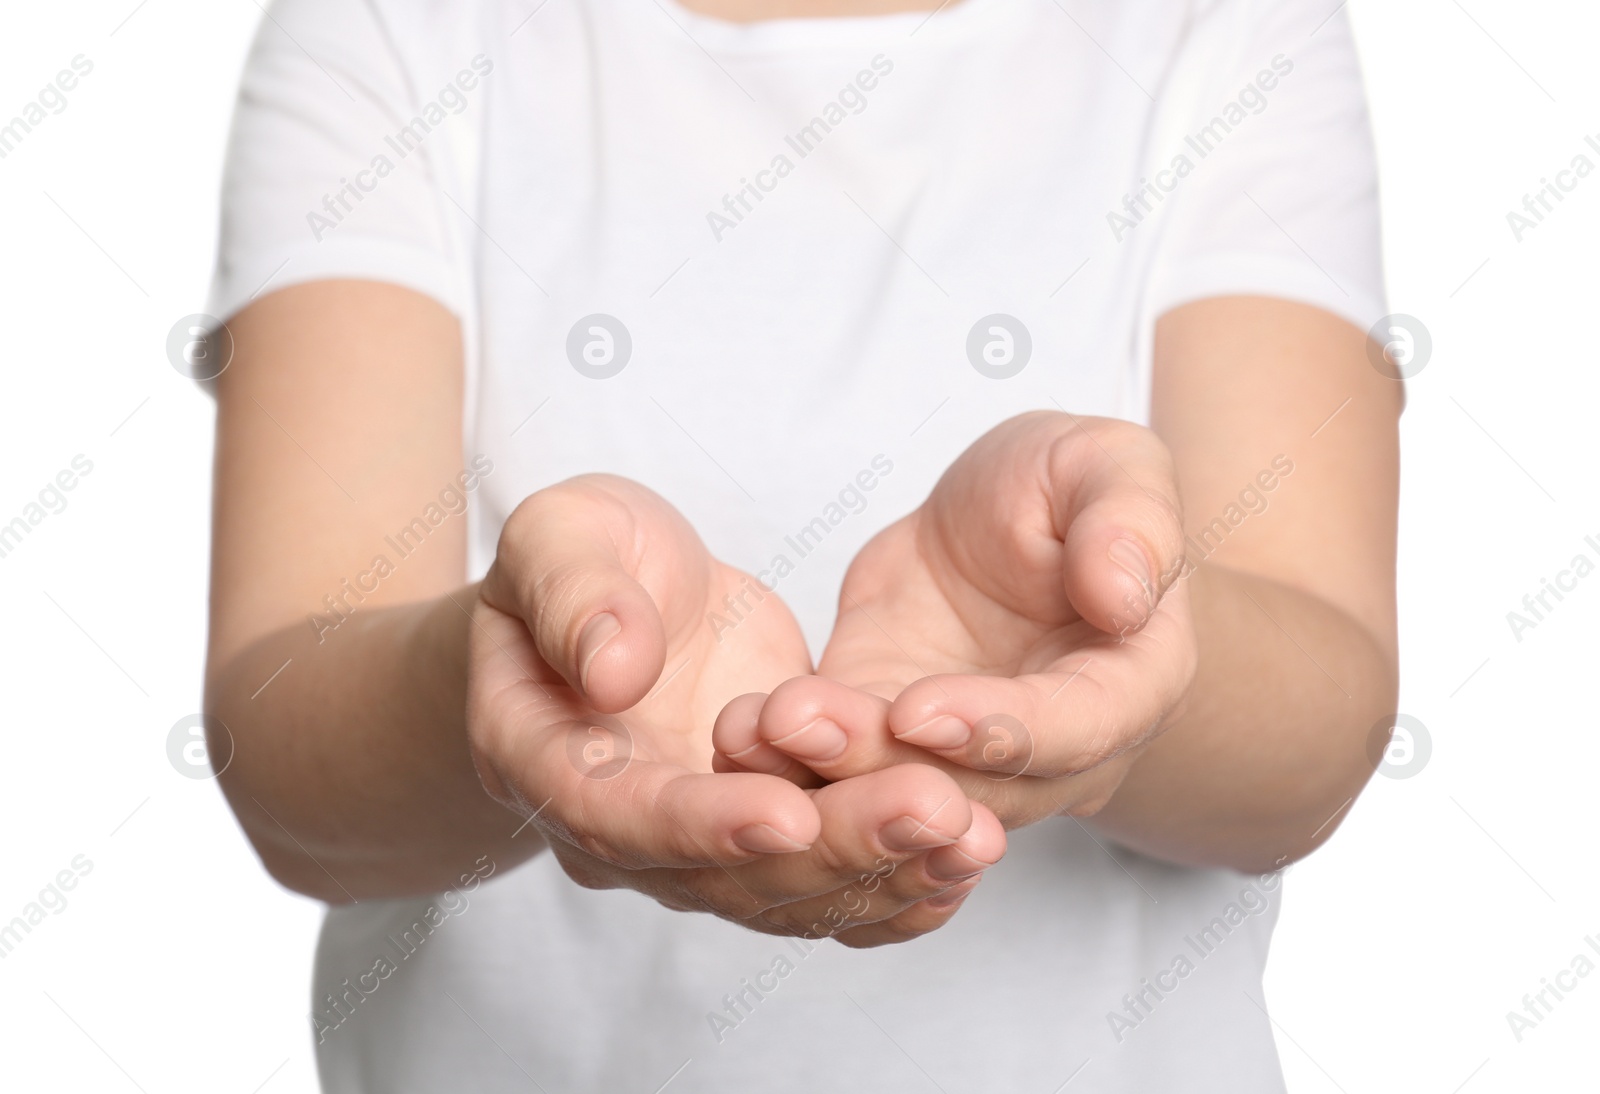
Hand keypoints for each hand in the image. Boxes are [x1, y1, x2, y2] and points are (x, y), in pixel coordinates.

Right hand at [467, 475, 1004, 945]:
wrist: (618, 598)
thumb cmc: (577, 560)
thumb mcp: (558, 537)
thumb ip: (574, 597)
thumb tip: (611, 669)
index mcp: (553, 762)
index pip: (625, 816)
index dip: (706, 824)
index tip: (787, 810)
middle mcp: (628, 830)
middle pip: (731, 874)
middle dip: (838, 848)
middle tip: (934, 811)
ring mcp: (702, 843)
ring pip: (794, 890)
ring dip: (888, 874)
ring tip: (976, 838)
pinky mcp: (768, 828)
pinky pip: (830, 880)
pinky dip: (899, 884)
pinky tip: (968, 860)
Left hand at [712, 412, 1196, 829]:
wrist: (998, 525)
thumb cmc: (1067, 494)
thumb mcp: (1108, 469)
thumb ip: (1130, 523)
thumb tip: (1127, 597)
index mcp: (1127, 688)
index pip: (1073, 730)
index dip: (999, 730)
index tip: (921, 711)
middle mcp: (1053, 755)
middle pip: (974, 787)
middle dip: (884, 765)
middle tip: (804, 726)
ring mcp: (963, 762)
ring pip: (898, 793)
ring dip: (824, 771)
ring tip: (756, 727)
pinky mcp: (884, 745)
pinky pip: (841, 768)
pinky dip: (788, 761)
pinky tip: (735, 734)